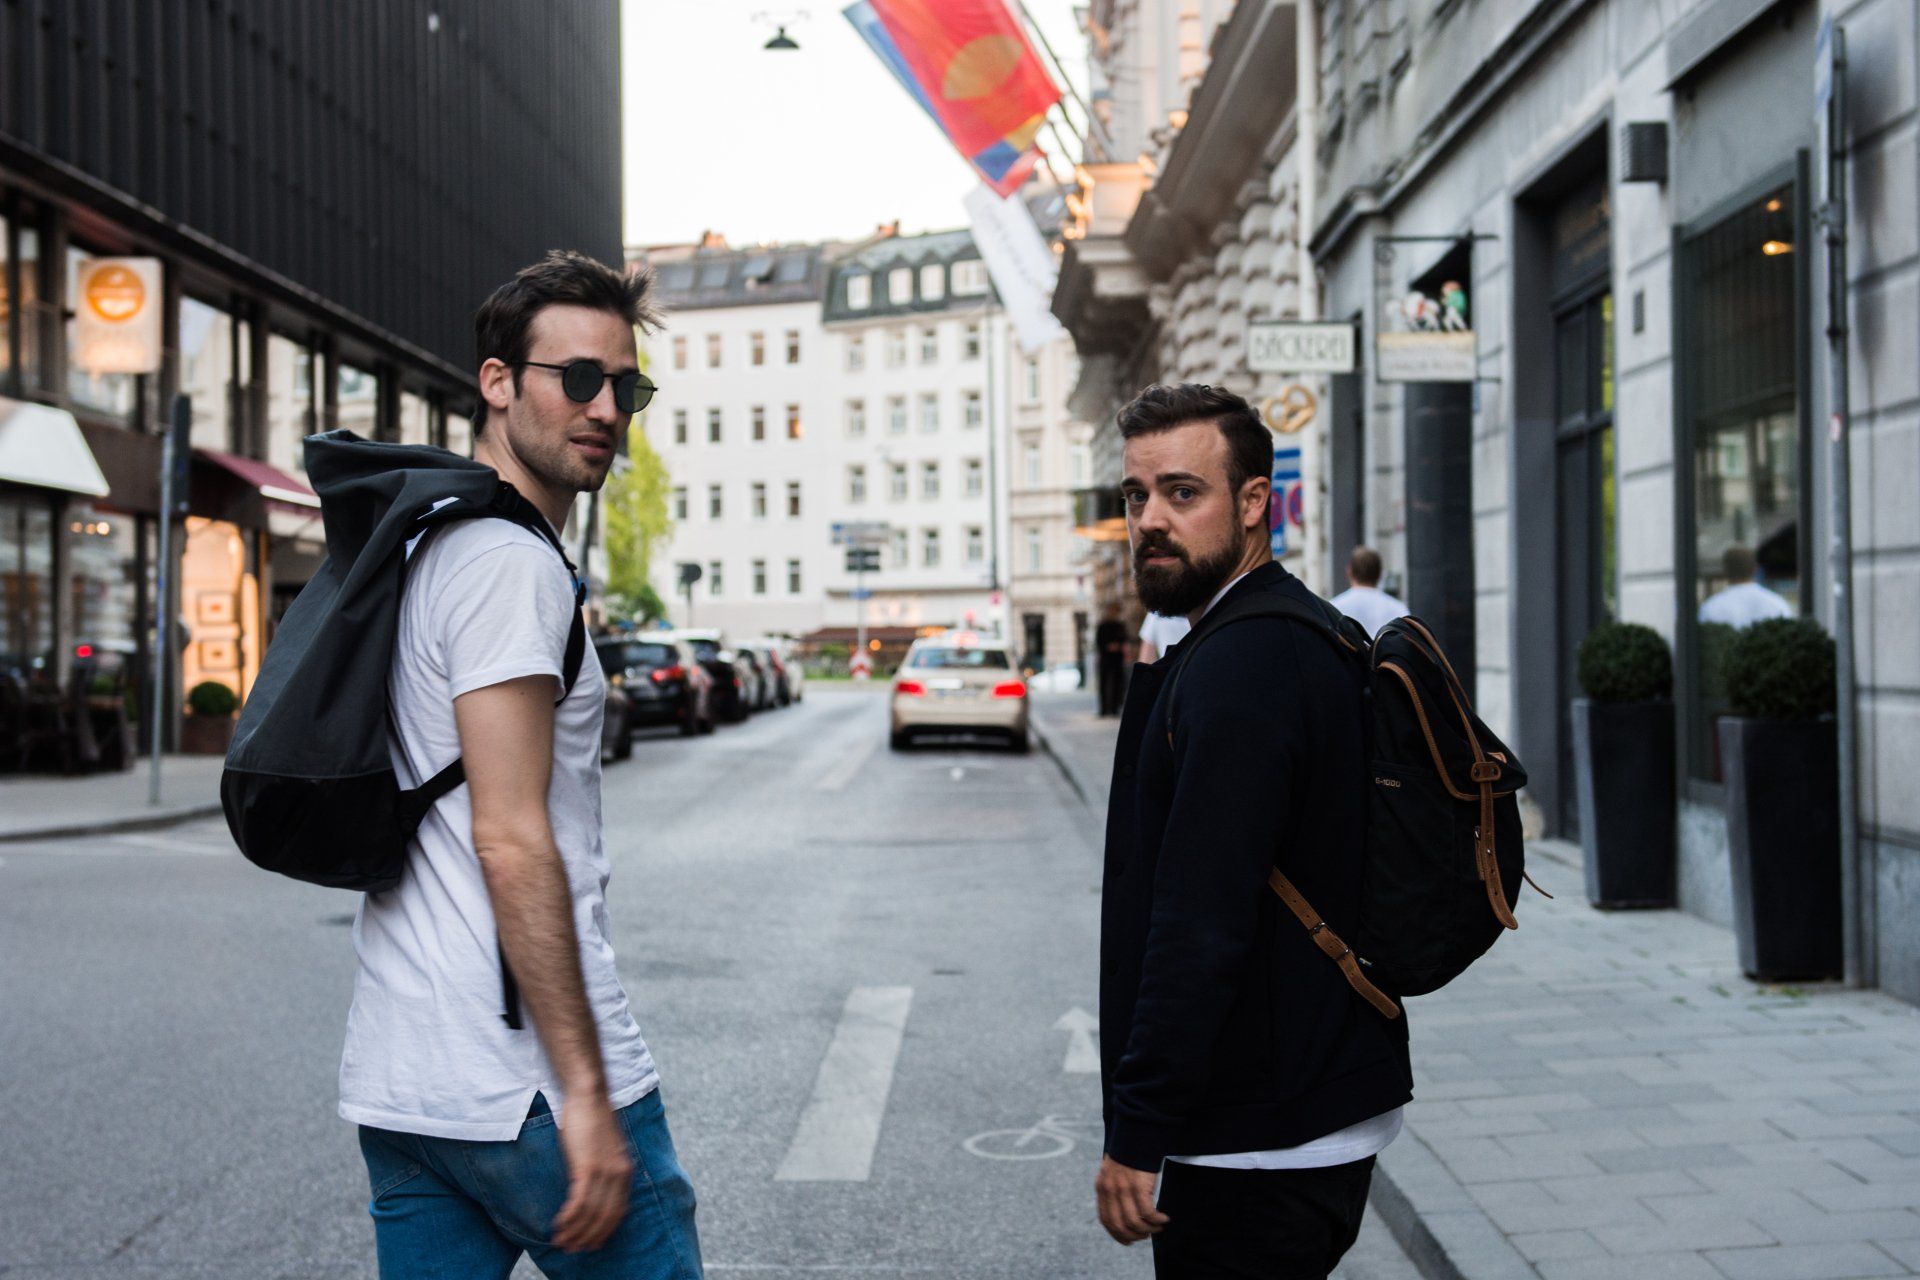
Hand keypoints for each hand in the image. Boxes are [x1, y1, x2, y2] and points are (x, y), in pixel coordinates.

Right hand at [550, 1095, 632, 1252]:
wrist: (589, 1094)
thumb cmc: (592, 1119)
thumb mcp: (604, 1148)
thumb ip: (604, 1168)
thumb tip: (591, 1188)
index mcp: (625, 1172)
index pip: (618, 1213)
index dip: (603, 1232)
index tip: (590, 1244)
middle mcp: (619, 1175)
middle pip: (605, 1218)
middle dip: (587, 1238)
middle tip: (571, 1249)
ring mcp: (604, 1171)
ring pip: (590, 1214)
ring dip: (574, 1231)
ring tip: (560, 1241)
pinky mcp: (587, 1167)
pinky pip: (579, 1202)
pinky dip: (569, 1218)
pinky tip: (558, 1224)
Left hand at [1096, 1154, 1167, 1244]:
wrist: (1136, 1134)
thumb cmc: (1128, 1154)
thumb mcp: (1113, 1172)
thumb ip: (1113, 1190)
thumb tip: (1122, 1211)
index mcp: (1102, 1187)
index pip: (1106, 1220)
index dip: (1117, 1234)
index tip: (1128, 1241)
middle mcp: (1110, 1190)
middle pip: (1119, 1225)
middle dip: (1134, 1235)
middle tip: (1146, 1235)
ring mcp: (1124, 1189)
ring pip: (1134, 1222)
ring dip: (1148, 1229)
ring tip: (1157, 1227)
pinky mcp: (1139, 1186)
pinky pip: (1148, 1212)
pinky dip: (1157, 1220)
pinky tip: (1164, 1219)